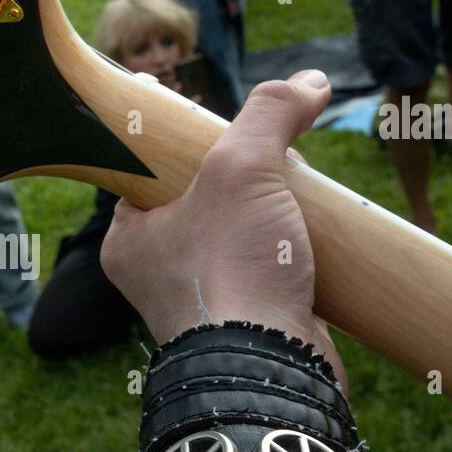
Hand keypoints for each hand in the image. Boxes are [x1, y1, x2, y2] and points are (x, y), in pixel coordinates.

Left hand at [101, 70, 347, 386]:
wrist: (273, 370)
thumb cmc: (232, 272)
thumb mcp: (241, 169)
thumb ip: (268, 114)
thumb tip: (308, 82)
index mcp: (130, 237)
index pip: (151, 167)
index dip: (187, 136)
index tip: (216, 115)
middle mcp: (161, 269)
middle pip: (206, 194)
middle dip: (248, 171)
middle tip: (275, 159)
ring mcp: (209, 296)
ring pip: (246, 230)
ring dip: (279, 208)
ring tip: (303, 191)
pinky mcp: (255, 317)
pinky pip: (275, 266)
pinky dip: (300, 247)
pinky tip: (322, 230)